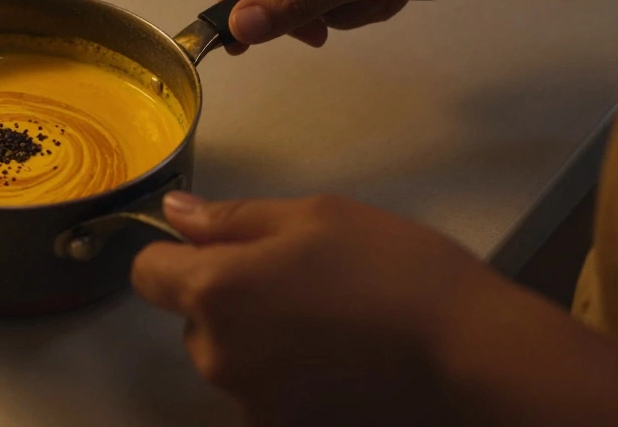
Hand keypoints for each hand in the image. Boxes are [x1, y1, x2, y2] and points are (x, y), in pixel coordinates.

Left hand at [131, 191, 501, 426]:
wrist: (470, 352)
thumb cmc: (393, 268)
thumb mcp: (314, 217)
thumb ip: (231, 218)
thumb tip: (174, 215)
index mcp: (215, 290)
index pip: (147, 273)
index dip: (173, 255)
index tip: (217, 248)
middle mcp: (217, 354)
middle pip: (192, 318)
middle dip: (227, 297)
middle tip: (299, 279)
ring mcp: (249, 402)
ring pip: (229, 357)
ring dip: (256, 339)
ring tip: (329, 320)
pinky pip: (262, 392)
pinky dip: (286, 376)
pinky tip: (339, 359)